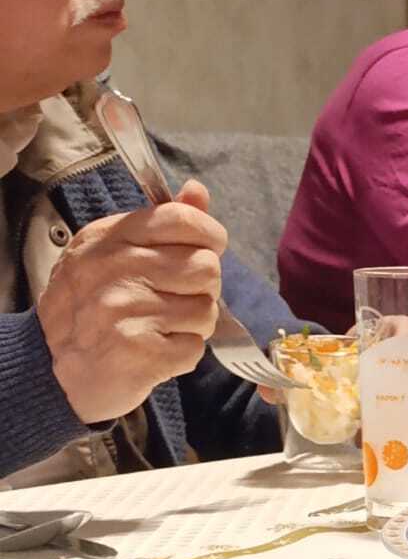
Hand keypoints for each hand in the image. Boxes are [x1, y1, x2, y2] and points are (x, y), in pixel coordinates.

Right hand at [36, 180, 225, 425]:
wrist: (48, 367)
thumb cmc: (91, 306)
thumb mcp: (114, 252)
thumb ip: (163, 222)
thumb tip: (197, 191)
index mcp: (109, 239)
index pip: (181, 219)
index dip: (208, 235)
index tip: (204, 250)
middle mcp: (113, 270)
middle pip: (206, 266)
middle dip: (201, 288)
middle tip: (172, 299)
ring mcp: (123, 311)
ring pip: (206, 309)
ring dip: (193, 324)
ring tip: (160, 327)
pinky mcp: (137, 352)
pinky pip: (195, 347)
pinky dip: (182, 354)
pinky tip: (154, 351)